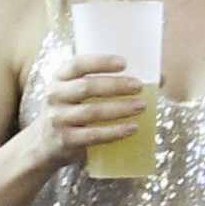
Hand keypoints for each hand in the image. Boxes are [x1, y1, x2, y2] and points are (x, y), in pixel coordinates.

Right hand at [30, 47, 153, 161]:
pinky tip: (132, 128)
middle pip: (87, 87)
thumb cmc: (73, 110)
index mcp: (59, 78)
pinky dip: (114, 132)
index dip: (100, 62)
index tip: (123, 63)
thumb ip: (104, 81)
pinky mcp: (66, 140)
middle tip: (138, 86)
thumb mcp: (76, 91)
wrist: (45, 143)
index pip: (77, 64)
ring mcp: (58, 119)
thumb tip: (159, 78)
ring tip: (141, 106)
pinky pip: (93, 135)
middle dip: (116, 86)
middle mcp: (55, 96)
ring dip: (119, 109)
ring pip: (92, 112)